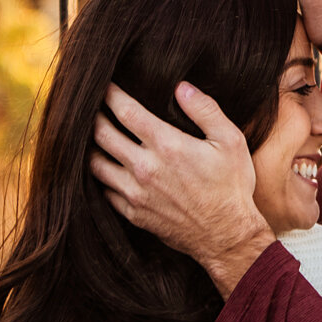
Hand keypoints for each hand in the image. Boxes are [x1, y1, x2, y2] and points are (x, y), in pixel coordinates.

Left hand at [90, 82, 275, 294]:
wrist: (227, 236)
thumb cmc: (231, 187)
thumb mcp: (231, 142)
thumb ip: (206, 110)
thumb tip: (182, 87)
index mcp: (167, 145)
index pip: (126, 111)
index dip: (110, 94)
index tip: (105, 85)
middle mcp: (145, 168)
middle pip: (101, 135)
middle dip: (93, 116)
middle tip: (90, 107)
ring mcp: (136, 193)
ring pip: (95, 164)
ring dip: (90, 147)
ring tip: (91, 136)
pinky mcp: (133, 213)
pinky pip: (104, 191)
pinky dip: (100, 177)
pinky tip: (105, 168)